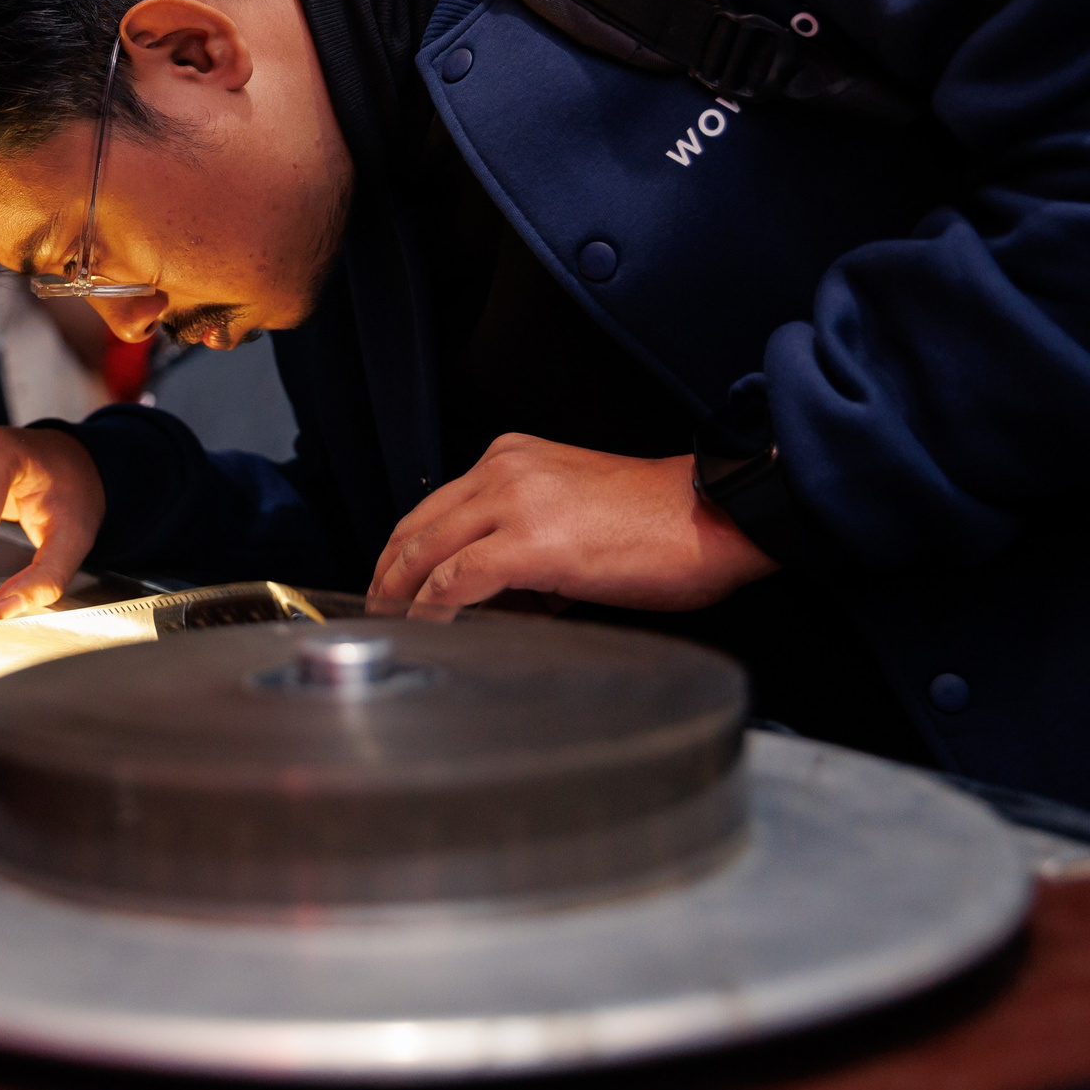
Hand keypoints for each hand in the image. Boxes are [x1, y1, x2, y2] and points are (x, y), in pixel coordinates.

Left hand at [368, 434, 776, 611]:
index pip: (433, 507)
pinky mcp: (529, 543)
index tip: (390, 586)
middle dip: (386, 575)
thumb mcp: (571, 512)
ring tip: (391, 629)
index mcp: (511, 458)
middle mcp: (503, 470)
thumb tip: (490, 592)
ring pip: (424, 551)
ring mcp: (513, 502)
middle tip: (375, 613)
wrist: (714, 514)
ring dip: (399, 595)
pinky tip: (427, 631)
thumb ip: (521, 537)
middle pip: (415, 526)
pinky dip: (431, 610)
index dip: (401, 552)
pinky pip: (455, 581)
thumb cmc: (659, 521)